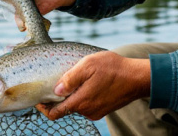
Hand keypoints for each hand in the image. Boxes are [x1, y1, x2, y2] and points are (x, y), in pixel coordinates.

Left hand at [36, 51, 150, 120]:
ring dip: (73, 95)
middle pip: (65, 108)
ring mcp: (96, 111)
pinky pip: (88, 105)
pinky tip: (89, 83)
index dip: (43, 107)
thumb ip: (70, 78)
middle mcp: (87, 110)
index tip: (39, 98)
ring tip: (76, 79)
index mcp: (81, 101)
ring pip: (77, 105)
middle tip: (57, 82)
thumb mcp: (89, 65)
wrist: (138, 78)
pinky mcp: (104, 109)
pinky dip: (84, 96)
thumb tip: (55, 90)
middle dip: (59, 98)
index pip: (55, 113)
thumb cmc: (114, 68)